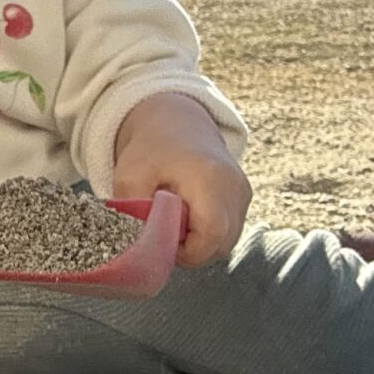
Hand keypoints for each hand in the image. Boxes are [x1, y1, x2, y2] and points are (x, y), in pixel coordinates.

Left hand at [113, 93, 251, 266]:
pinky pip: (229, 232)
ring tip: (176, 222)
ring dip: (199, 244)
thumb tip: (141, 247)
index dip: (185, 252)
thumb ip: (133, 214)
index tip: (162, 241)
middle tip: (165, 232)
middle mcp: (234, 187)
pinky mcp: (244, 198)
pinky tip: (189, 216)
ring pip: (226, 242)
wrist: (178, 122)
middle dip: (190, 251)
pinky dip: (208, 235)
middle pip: (221, 245)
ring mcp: (243, 193)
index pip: (210, 236)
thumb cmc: (151, 150)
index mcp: (208, 179)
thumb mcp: (128, 177)